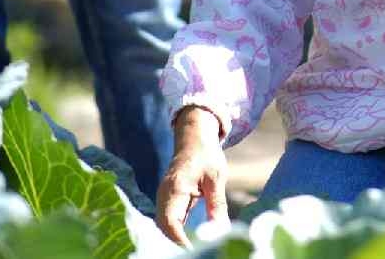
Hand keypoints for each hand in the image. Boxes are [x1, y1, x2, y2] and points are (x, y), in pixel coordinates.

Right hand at [156, 107, 228, 247]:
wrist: (194, 137)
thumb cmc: (206, 154)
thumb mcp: (216, 177)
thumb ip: (217, 203)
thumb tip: (221, 230)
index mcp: (174, 188)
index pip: (170, 222)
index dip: (179, 240)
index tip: (192, 250)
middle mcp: (164, 196)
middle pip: (163, 229)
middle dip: (175, 245)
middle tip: (194, 254)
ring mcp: (165, 200)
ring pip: (165, 228)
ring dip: (176, 242)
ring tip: (193, 252)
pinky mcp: (170, 203)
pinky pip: (170, 224)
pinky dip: (178, 236)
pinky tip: (190, 246)